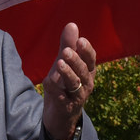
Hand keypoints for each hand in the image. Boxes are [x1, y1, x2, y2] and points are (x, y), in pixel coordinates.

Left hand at [42, 22, 96, 139]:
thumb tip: (72, 24)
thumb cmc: (64, 85)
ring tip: (59, 63)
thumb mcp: (65, 64)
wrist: (60, 116)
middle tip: (65, 51)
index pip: (90, 59)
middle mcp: (86, 83)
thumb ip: (68, 45)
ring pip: (75, 84)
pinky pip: (62, 98)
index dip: (86, 50)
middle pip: (83, 70)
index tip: (80, 41)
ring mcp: (78, 97)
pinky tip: (48, 82)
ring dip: (68, 73)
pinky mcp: (66, 107)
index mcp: (88, 71)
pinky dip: (56, 90)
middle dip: (75, 60)